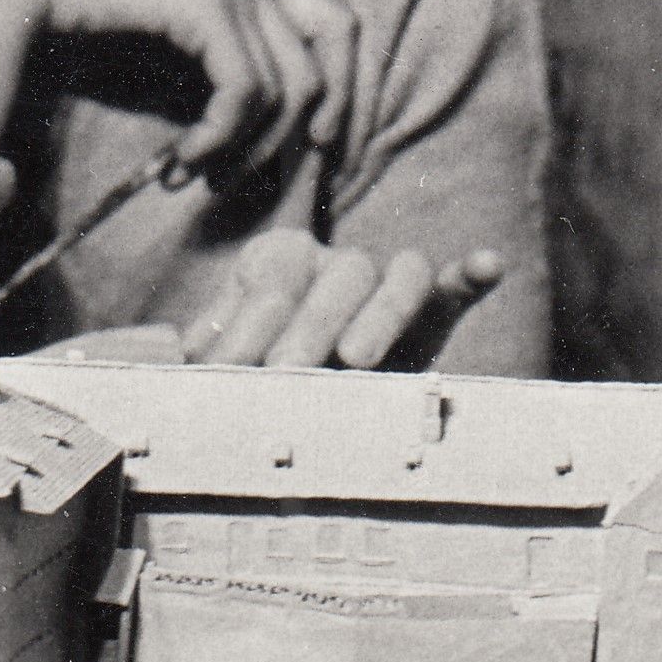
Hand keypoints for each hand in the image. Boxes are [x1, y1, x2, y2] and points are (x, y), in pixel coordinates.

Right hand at [0, 0, 362, 181]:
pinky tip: (183, 160)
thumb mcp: (170, 64)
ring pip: (289, 86)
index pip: (340, 27)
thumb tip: (281, 137)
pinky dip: (223, 136)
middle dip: (308, 128)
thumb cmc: (88, 30)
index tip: (315, 149)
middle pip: (333, 53)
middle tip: (248, 178)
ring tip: (198, 174)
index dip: (344, 90)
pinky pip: (246, 89)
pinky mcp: (203, 0)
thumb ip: (221, 79)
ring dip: (247, 147)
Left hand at [183, 226, 509, 369]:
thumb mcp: (218, 363)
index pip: (275, 274)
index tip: (234, 367)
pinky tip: (485, 266)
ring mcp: (387, 286)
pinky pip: (452, 288)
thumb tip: (176, 344)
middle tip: (287, 373)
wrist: (289, 402)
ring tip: (357, 357)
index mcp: (282, 259)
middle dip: (312, 324)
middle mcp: (338, 262)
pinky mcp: (429, 318)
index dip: (252, 319)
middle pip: (339, 272)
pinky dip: (470, 276)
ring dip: (382, 313)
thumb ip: (198, 355)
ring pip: (401, 274)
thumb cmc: (249, 376)